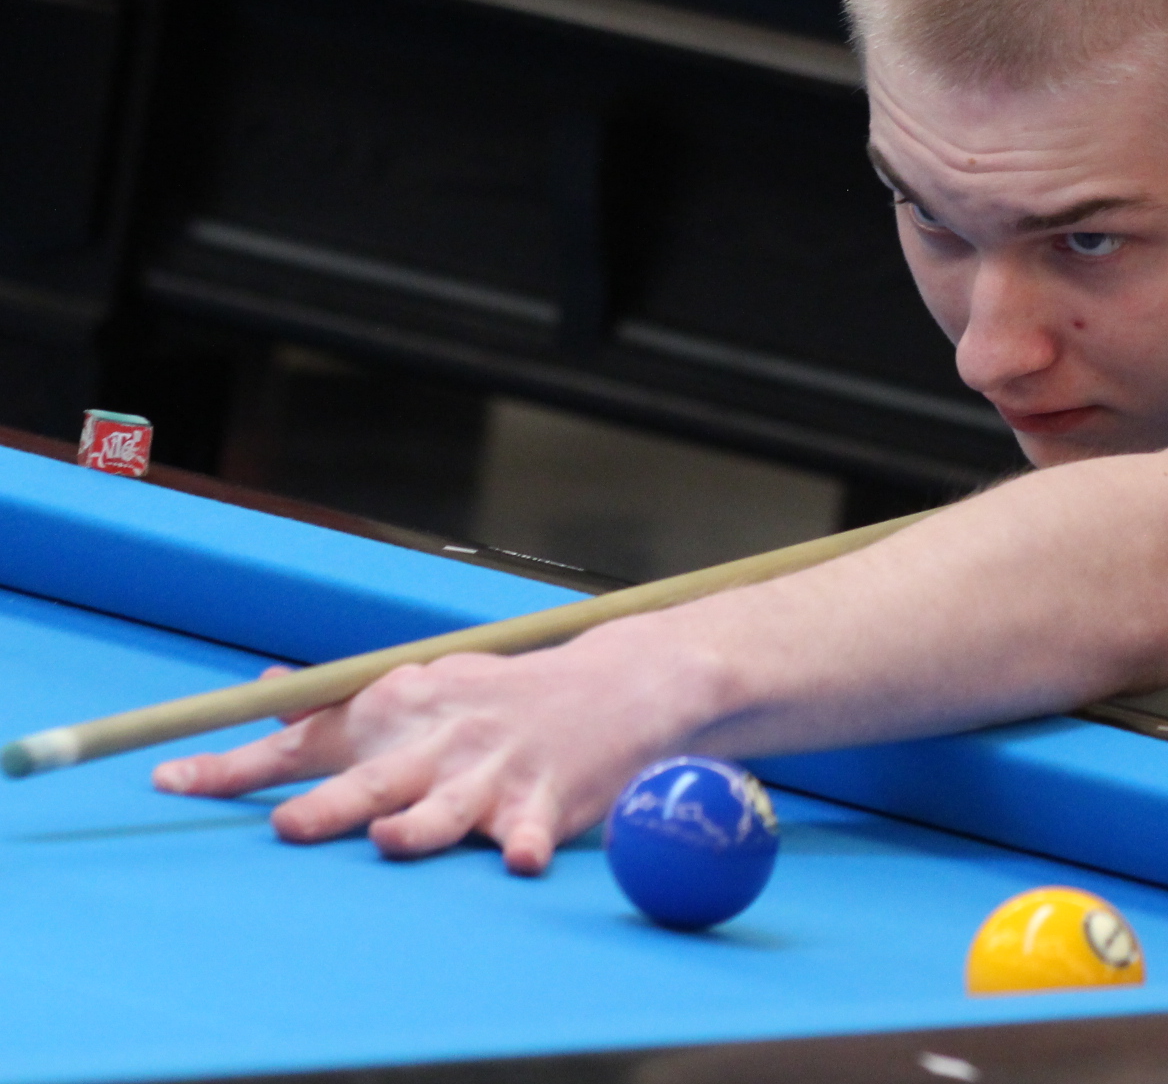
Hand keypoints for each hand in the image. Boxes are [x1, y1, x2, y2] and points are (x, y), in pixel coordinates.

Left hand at [151, 621, 719, 873]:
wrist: (617, 683)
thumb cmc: (501, 697)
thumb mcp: (424, 687)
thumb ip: (341, 705)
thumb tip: (263, 693)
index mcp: (400, 709)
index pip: (304, 740)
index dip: (236, 767)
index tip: (171, 780)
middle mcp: (440, 740)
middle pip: (371, 778)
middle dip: (328, 804)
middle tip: (288, 826)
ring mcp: (496, 771)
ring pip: (446, 808)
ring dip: (418, 828)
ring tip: (390, 841)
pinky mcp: (549, 799)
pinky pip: (534, 830)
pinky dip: (527, 847)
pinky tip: (520, 862)